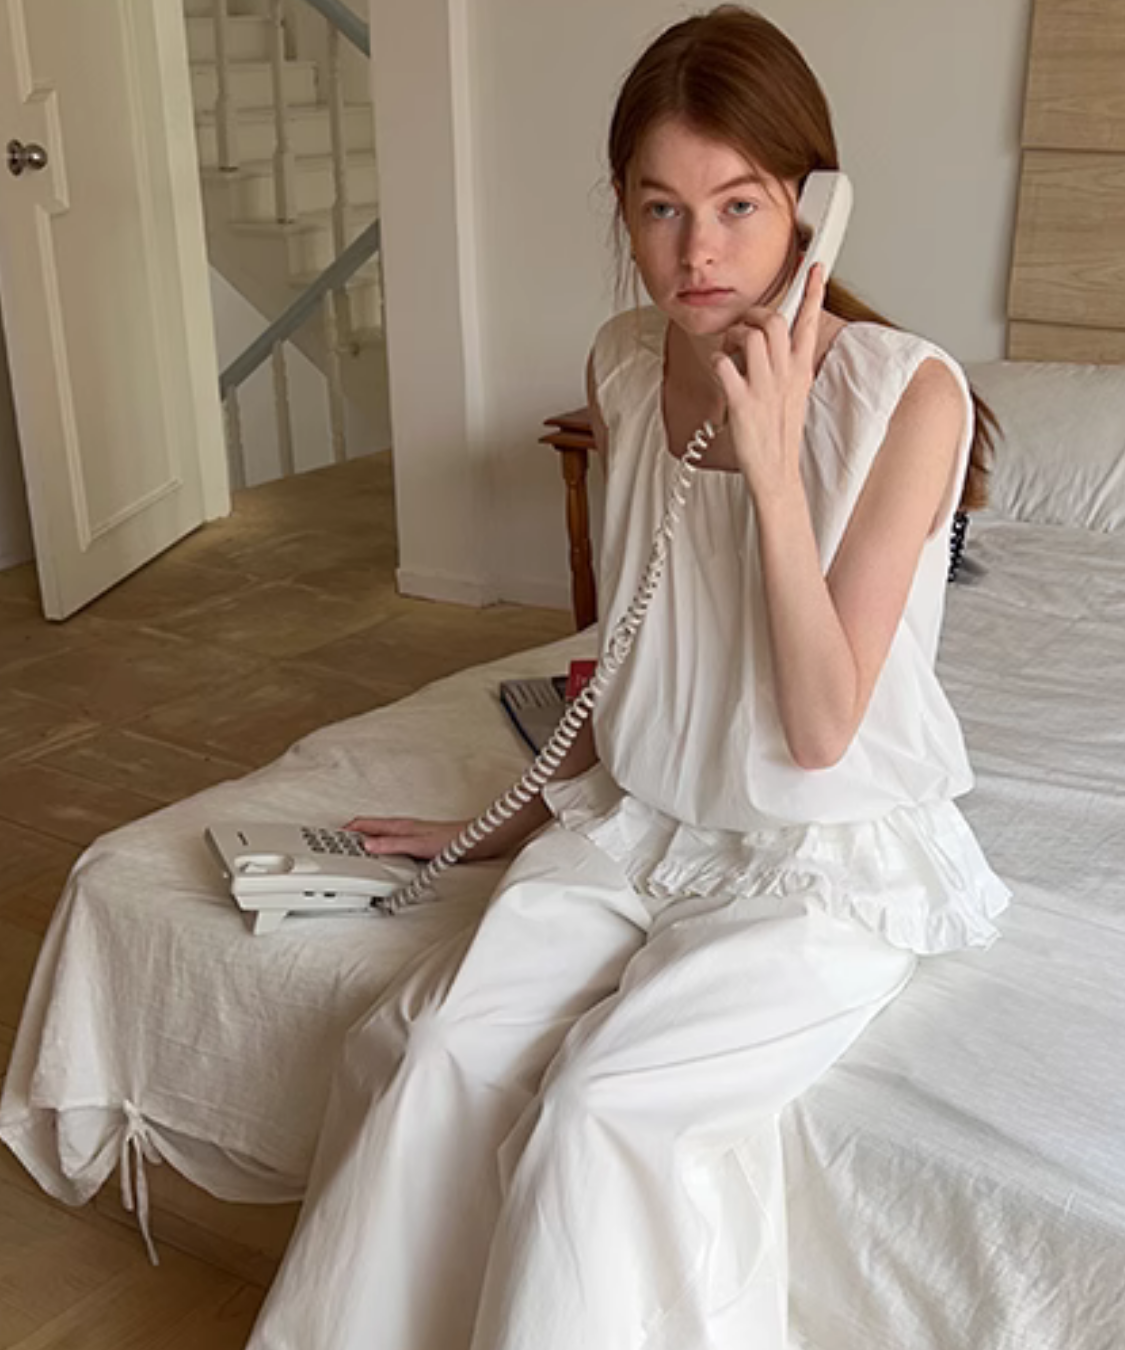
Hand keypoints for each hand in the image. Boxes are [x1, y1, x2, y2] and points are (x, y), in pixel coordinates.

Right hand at [343, 816, 470, 859]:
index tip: (328, 841)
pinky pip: (392, 846)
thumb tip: (368, 845)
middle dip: (350, 837)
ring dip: (365, 844)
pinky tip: (382, 861)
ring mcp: (409, 836)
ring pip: (380, 838)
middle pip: (369, 831)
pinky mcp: (418, 844)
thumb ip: (394, 845)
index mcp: (398, 826)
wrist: (477, 839)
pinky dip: (381, 851)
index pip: (364, 825)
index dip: (346, 832)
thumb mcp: (419, 845)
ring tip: (352, 855)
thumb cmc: (452, 839)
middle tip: (334, 849)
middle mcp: (402, 829)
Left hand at [710, 263, 825, 500]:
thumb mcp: (795, 392)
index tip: (814, 266)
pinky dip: (717, 362)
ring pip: (750, 337)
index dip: (812, 291)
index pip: (809, 321)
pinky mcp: (742, 402)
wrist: (776, 471)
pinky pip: (724, 365)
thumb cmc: (779, 432)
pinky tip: (720, 373)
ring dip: (732, 339)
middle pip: (774, 321)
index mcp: (800, 370)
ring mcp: (764, 388)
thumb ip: (788, 364)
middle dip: (753, 316)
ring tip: (729, 355)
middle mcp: (785, 374)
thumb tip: (771, 340)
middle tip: (744, 330)